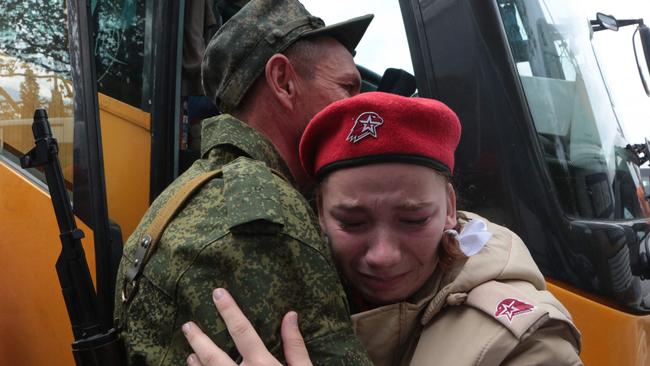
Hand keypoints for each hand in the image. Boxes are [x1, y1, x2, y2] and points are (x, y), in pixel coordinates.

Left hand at [182, 288, 312, 365]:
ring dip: (197, 363)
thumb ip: (295, 345)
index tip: (217, 293)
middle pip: (213, 356)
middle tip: (187, 325)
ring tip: (189, 353)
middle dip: (199, 339)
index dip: (229, 311)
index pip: (242, 331)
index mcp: (262, 365)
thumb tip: (290, 315)